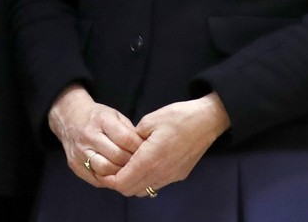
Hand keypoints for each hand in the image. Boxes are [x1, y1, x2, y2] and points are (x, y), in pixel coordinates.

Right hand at [47, 84, 143, 187]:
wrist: (68, 118)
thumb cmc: (97, 118)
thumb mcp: (114, 115)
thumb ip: (129, 132)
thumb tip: (146, 151)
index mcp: (101, 120)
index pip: (125, 139)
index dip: (139, 148)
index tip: (148, 152)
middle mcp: (88, 136)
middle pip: (117, 156)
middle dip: (133, 163)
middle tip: (142, 165)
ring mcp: (79, 152)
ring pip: (106, 170)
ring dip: (121, 174)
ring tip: (129, 172)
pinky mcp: (75, 165)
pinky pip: (97, 179)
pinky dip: (109, 180)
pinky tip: (116, 176)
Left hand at [102, 93, 229, 197]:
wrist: (207, 121)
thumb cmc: (177, 117)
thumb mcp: (148, 121)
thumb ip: (133, 139)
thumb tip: (126, 149)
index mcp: (150, 159)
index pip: (124, 182)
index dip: (109, 179)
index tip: (101, 170)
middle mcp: (162, 173)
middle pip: (132, 190)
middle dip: (118, 182)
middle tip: (109, 168)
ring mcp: (172, 176)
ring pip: (145, 189)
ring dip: (132, 182)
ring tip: (124, 166)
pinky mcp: (179, 175)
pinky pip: (157, 184)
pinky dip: (145, 179)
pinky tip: (141, 165)